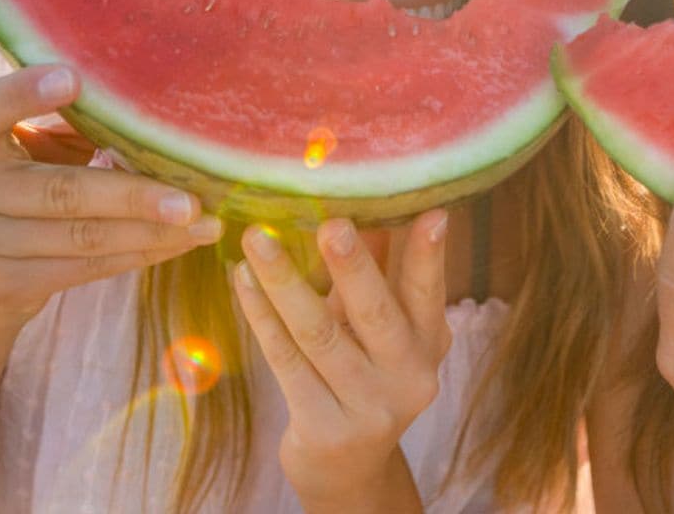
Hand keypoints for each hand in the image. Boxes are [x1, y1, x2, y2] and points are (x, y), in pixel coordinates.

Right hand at [0, 64, 222, 332]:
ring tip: (204, 225)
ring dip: (150, 232)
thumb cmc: (19, 190)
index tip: (74, 79)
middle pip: (59, 190)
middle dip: (134, 195)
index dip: (25, 93)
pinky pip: (82, 269)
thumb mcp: (25, 151)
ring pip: (80, 236)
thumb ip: (67, 127)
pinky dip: (135, 255)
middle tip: (194, 197)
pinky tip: (175, 246)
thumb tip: (150, 110)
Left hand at [233, 212, 450, 507]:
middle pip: (374, 314)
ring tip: (258, 238)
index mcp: (428, 343)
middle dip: (352, 266)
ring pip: (318, 334)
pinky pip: (285, 360)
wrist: (347, 466)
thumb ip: (380, 274)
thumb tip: (367, 206)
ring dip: (284, 281)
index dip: (429, 257)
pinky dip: (261, 316)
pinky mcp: (323, 427)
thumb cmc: (364, 375)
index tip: (431, 214)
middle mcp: (407, 376)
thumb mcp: (383, 329)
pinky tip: (242, 280)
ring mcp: (366, 407)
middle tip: (330, 223)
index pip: (428, 294)